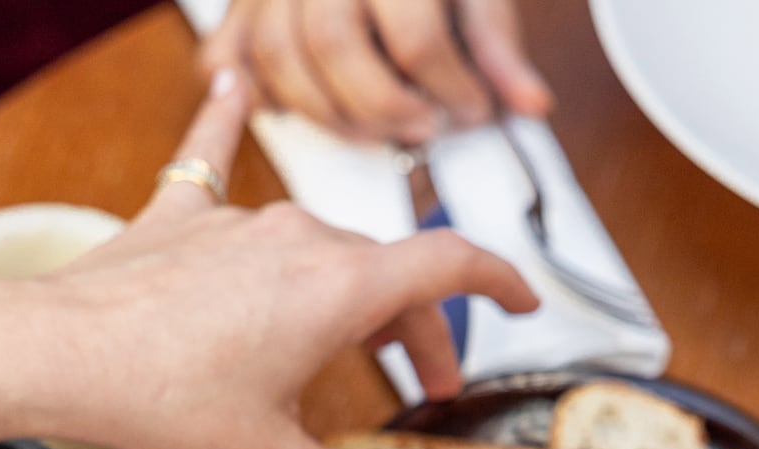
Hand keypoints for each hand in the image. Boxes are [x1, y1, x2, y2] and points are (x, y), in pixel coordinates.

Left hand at [0, 70, 536, 448]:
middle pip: (388, 273)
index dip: (500, 283)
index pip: (450, 266)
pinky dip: (228, 126)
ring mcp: (239, 222)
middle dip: (417, 330)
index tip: (524, 301)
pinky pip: (213, 161)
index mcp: (339, 289)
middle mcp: (299, 238)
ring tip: (349, 341)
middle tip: (422, 384)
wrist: (61, 354)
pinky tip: (232, 81)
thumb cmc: (162, 400)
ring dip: (350, 289)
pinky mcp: (180, 217)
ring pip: (320, 246)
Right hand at [201, 0, 550, 143]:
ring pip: (278, 57)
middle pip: (332, 44)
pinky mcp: (240, 8)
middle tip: (421, 126)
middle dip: (382, 105)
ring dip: (328, 112)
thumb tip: (530, 104)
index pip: (413, 32)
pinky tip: (297, 110)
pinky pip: (227, 62)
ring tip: (373, 126)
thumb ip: (494, 45)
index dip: (447, 86)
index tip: (470, 111)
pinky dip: (257, 95)